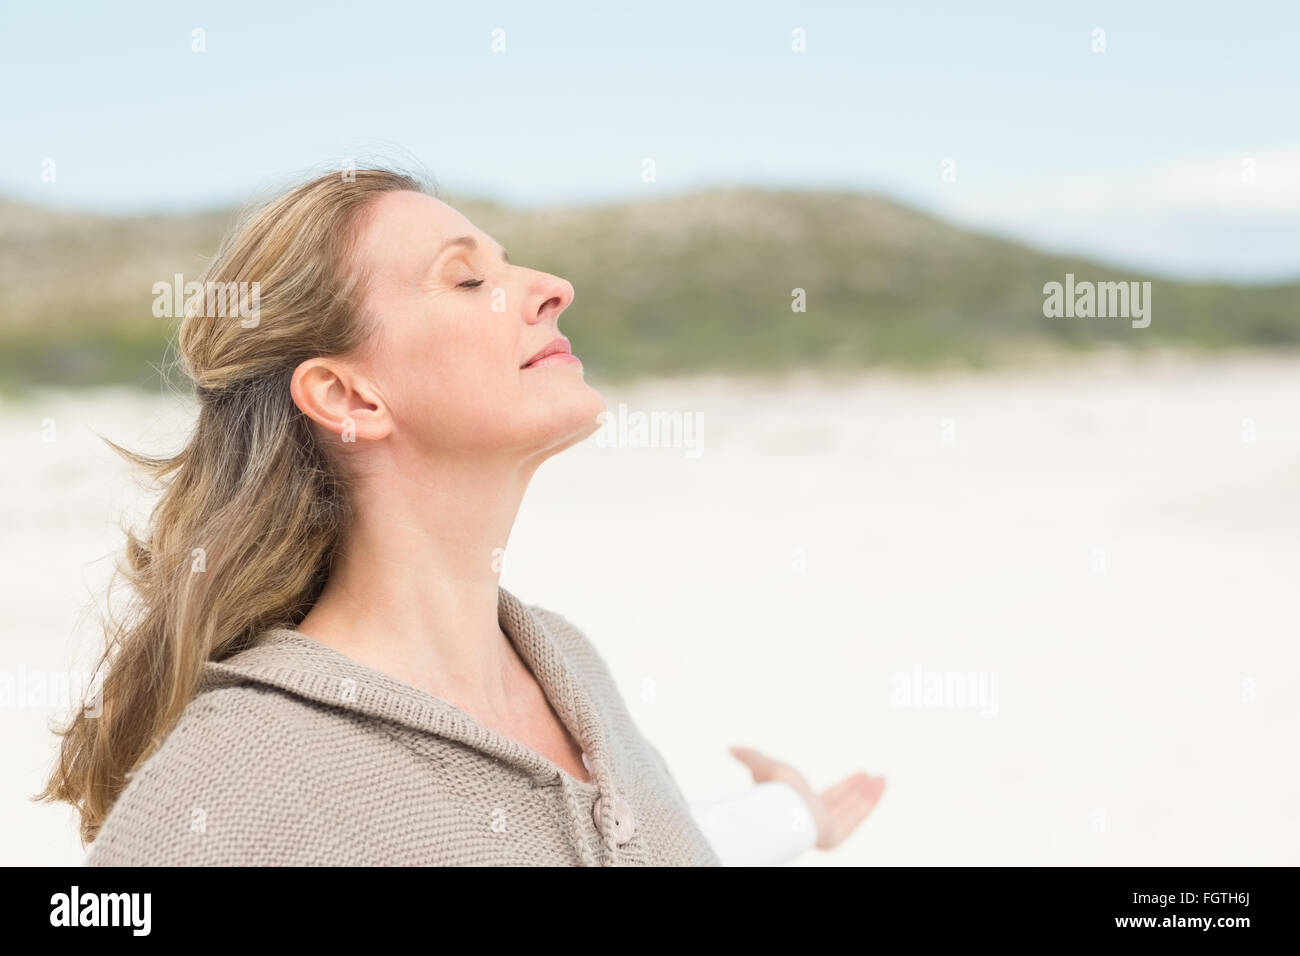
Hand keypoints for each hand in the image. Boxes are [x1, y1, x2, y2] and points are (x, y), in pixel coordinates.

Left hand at [728, 745, 885, 849]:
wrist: (782, 813)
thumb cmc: (772, 792)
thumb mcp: (765, 767)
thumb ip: (751, 757)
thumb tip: (730, 747)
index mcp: (804, 805)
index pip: (830, 797)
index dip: (846, 786)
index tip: (860, 774)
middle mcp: (817, 816)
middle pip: (845, 802)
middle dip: (860, 789)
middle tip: (873, 775)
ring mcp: (828, 826)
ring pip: (853, 807)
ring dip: (869, 793)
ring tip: (883, 778)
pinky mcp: (836, 834)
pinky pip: (858, 815)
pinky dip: (870, 801)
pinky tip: (880, 787)